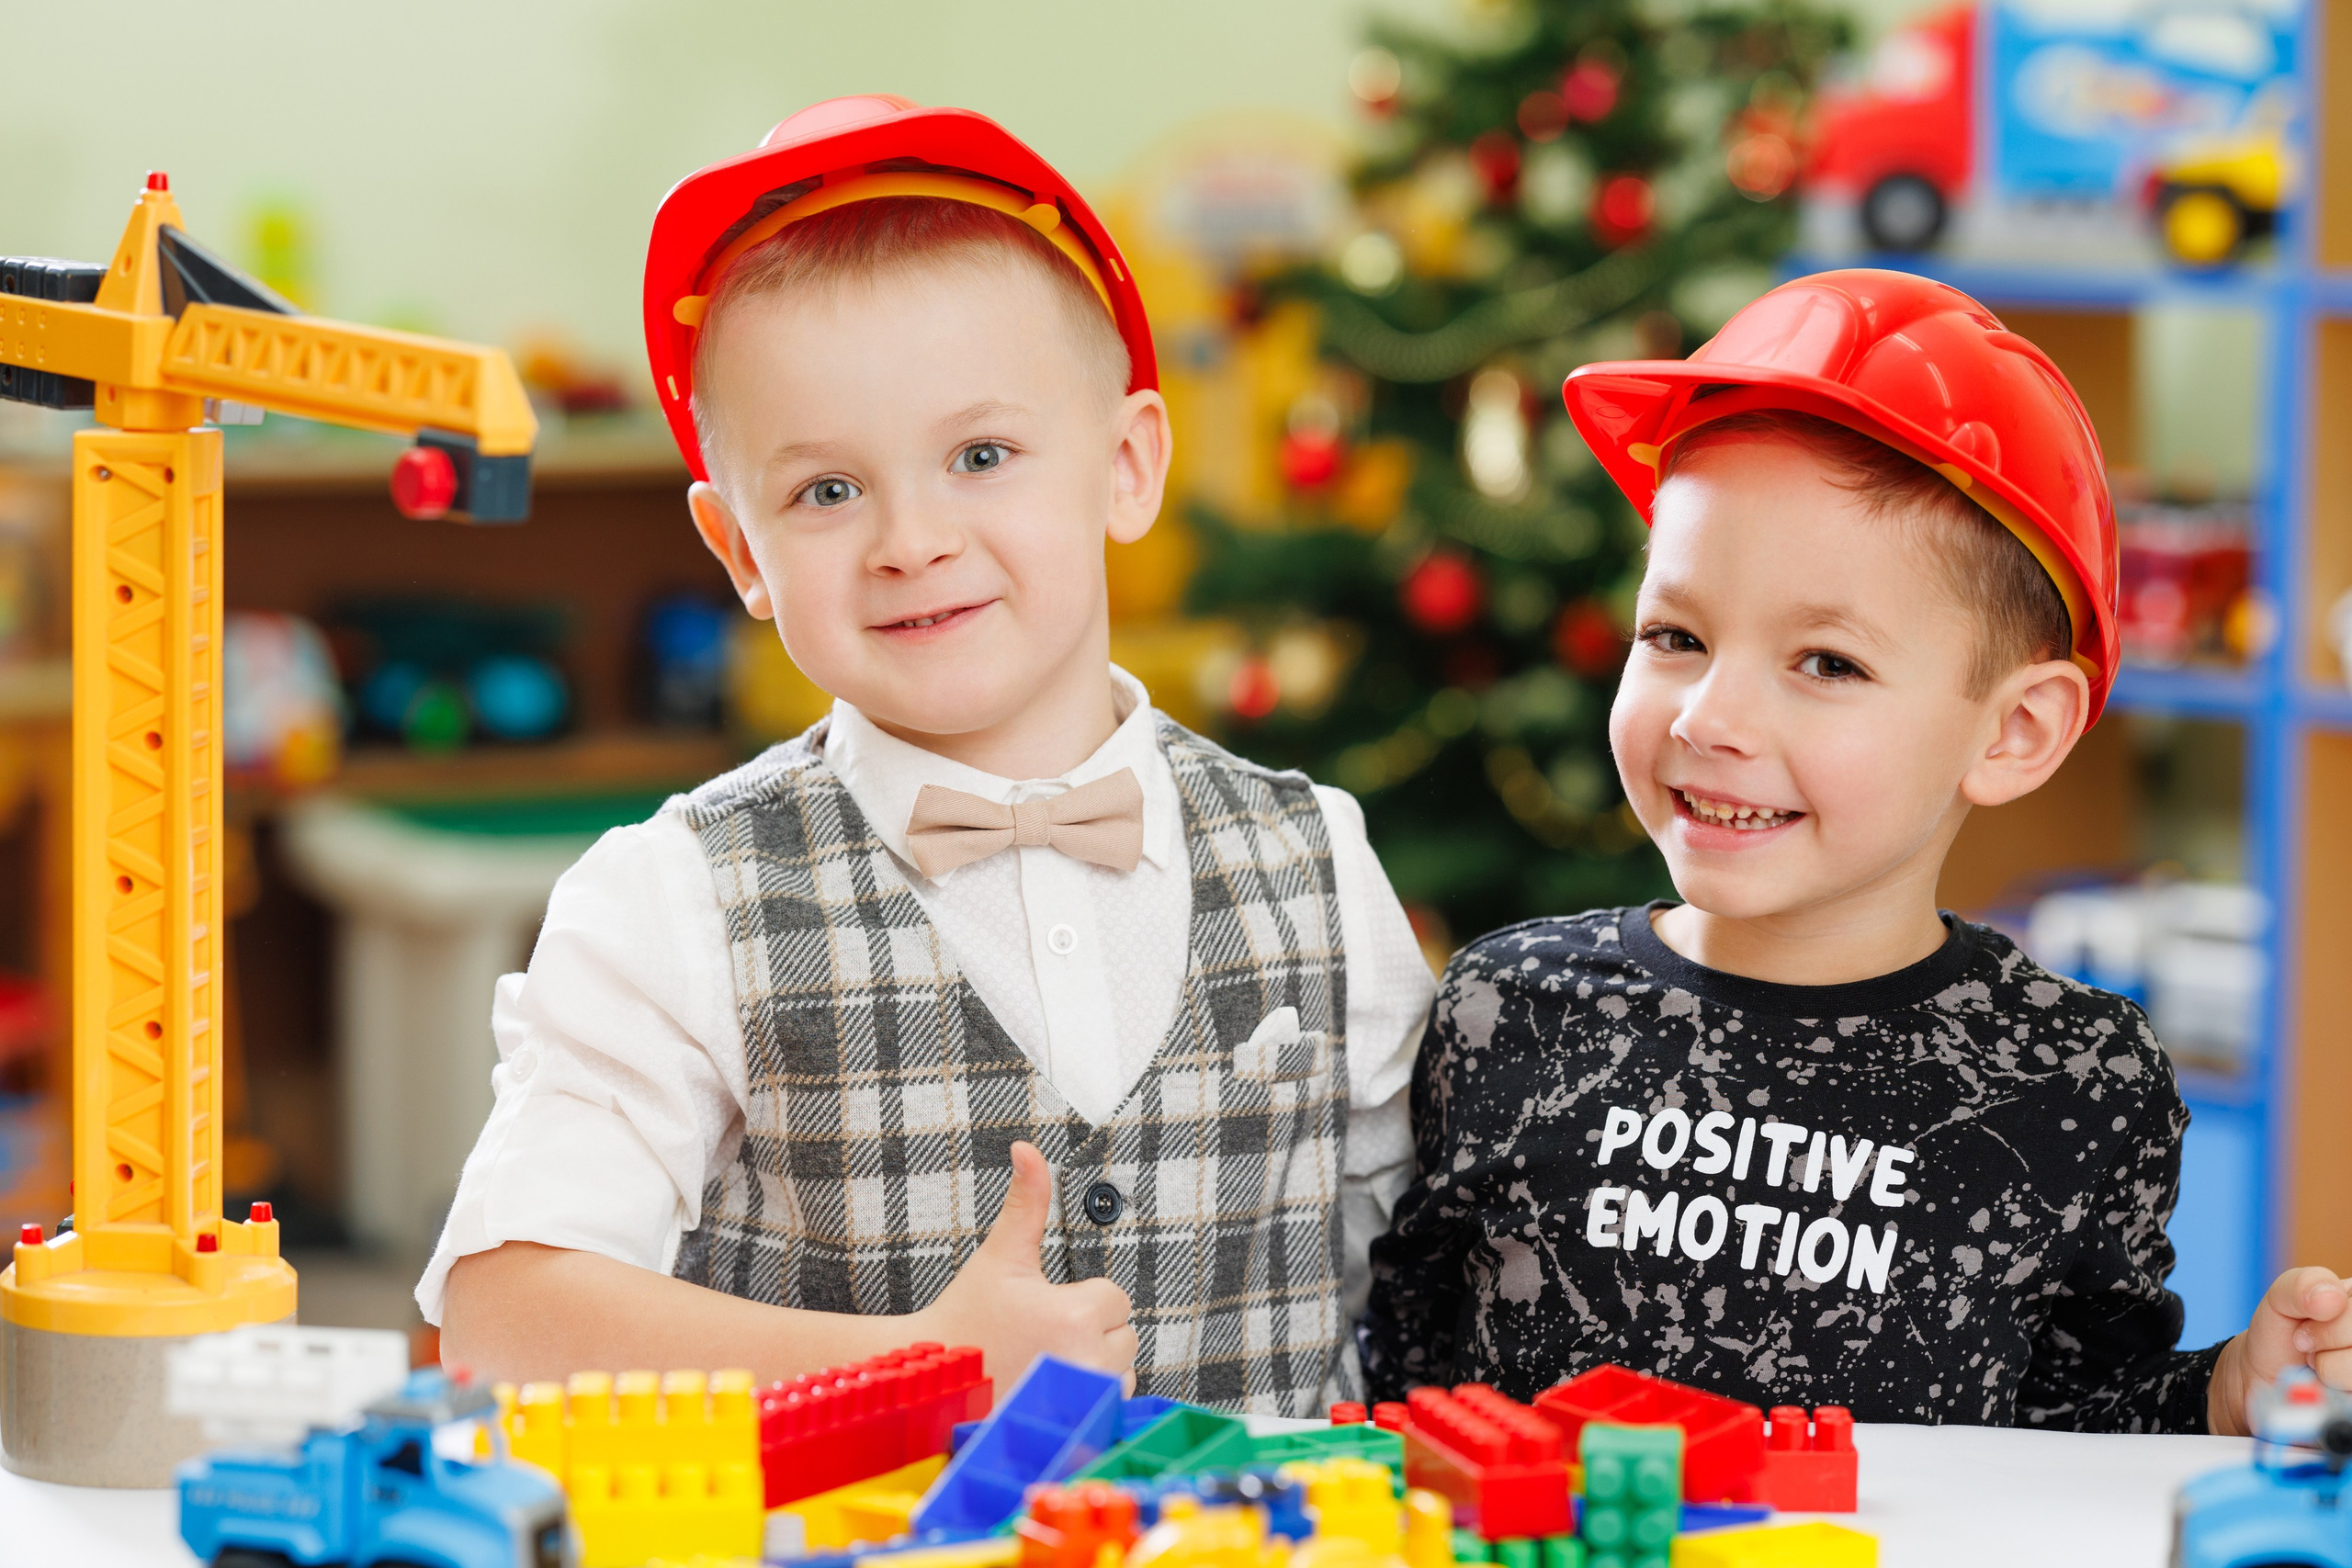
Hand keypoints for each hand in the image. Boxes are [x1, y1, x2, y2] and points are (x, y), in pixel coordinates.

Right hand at [912, 1141, 1137, 1391]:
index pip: (1114, 1298)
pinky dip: (1089, 1394)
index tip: (1044, 1308)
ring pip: (1121, 1369)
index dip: (1081, 1298)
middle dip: (1090, 1331)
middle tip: (1041, 1333)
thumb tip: (1027, 1148)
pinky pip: (1110, 1402)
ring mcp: (1082, 1400)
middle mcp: (1086, 1362)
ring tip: (1044, 1358)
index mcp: (1073, 1317)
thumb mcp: (1000, 1256)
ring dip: (1094, 1363)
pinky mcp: (1075, 1425)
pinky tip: (1050, 1385)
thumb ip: (1027, 1201)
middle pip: (1124, 1335)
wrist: (932, 1381)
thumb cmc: (966, 1318)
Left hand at [2208, 1266, 2351, 1435]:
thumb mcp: (2280, 1297)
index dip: (2330, 1323)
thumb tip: (2331, 1299)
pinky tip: (2327, 1385)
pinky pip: (2351, 1398)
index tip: (2306, 1323)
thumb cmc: (2281, 1332)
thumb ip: (2301, 1284)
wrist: (2265, 1375)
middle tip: (2307, 1344)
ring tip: (2318, 1364)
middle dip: (2326, 1342)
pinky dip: (2332, 1392)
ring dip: (2329, 1368)